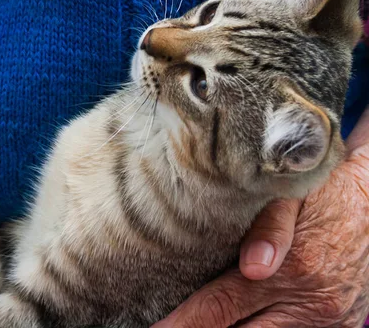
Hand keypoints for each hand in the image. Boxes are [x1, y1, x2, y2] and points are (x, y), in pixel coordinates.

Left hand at [153, 108, 368, 327]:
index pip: (221, 306)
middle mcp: (313, 305)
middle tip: (168, 327)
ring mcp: (329, 322)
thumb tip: (252, 265)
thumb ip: (270, 229)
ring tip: (197, 323)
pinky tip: (240, 321)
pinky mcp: (340, 327)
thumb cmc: (324, 194)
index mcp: (294, 270)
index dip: (184, 322)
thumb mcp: (292, 197)